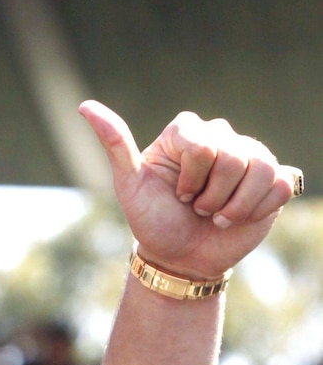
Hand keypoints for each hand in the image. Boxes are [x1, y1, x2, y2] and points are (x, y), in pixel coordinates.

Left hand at [80, 100, 298, 278]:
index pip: (204, 144)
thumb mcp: (129, 185)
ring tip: (216, 215)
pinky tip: (239, 216)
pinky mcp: (274, 178)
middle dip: (210, 197)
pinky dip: (256, 209)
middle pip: (231, 158)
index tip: (178, 194)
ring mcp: (250, 156)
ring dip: (233, 207)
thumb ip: (115, 145)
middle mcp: (221, 136)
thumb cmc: (153, 221)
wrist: (180, 258)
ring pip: (260, 170)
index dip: (190, 179)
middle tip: (196, 208)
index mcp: (188, 131)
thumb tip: (85, 106)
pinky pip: (280, 184)